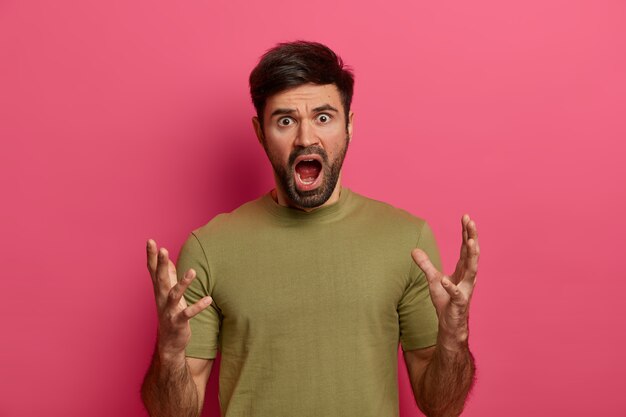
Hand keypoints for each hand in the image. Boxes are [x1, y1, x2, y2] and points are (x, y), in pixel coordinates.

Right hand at [146, 239, 212, 359]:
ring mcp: (169, 311)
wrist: (169, 343)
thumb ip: (167, 275)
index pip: (153, 270)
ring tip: (192, 271)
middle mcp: (162, 299)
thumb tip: (165, 257)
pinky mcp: (178, 322)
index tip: (150, 240)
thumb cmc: (170, 313)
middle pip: (160, 279)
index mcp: (159, 290)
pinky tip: (209, 299)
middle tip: (163, 249)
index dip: (152, 256)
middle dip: (162, 264)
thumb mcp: (167, 293)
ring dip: (182, 284)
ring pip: (174, 295)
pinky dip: (198, 306)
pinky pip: (188, 314)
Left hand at [411, 215, 479, 347]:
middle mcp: (467, 277)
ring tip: (470, 242)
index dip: (466, 232)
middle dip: (472, 237)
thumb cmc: (445, 301)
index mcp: (463, 270)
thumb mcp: (432, 279)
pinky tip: (445, 280)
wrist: (450, 325)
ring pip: (472, 270)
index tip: (466, 217)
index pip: (466, 248)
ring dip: (471, 256)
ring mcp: (465, 290)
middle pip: (472, 254)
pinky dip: (451, 287)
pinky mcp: (458, 303)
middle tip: (471, 221)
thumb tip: (413, 250)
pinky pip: (456, 294)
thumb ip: (425, 264)